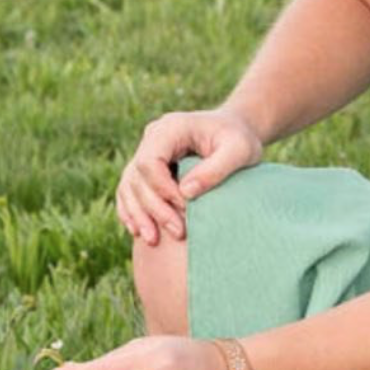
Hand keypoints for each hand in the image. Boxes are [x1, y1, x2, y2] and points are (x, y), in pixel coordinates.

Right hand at [117, 105, 264, 243]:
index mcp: (170, 128)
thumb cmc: (240, 139)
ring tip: (153, 240)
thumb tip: (185, 193)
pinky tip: (139, 231)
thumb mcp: (240, 150)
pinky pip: (130, 190)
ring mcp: (148, 152)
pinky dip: (132, 210)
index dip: (163, 189)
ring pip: (130, 185)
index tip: (186, 208)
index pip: (150, 161)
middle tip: (178, 232)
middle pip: (138, 177)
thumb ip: (215, 169)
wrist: (237, 131)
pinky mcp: (148, 168)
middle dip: (154, 208)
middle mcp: (153, 137)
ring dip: (138, 214)